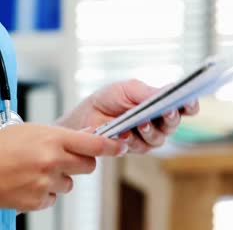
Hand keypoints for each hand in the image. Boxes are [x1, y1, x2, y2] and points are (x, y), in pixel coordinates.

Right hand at [0, 124, 125, 211]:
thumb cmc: (2, 146)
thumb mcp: (32, 131)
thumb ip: (61, 135)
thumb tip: (87, 137)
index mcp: (53, 139)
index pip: (94, 144)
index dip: (111, 146)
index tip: (121, 147)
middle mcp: (53, 160)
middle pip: (88, 166)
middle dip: (81, 163)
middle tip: (65, 159)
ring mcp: (45, 182)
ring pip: (70, 183)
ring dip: (59, 179)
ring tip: (36, 170)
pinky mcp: (36, 201)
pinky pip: (53, 198)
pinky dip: (44, 193)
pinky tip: (28, 183)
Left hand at [56, 79, 198, 153]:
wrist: (88, 114)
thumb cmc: (112, 97)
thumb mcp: (130, 89)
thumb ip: (150, 92)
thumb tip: (170, 91)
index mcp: (164, 104)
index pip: (185, 107)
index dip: (191, 104)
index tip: (190, 100)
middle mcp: (161, 122)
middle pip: (175, 123)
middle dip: (171, 117)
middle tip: (167, 111)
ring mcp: (150, 137)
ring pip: (159, 138)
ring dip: (150, 130)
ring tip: (140, 122)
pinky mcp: (137, 149)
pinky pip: (141, 147)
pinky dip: (133, 139)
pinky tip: (124, 132)